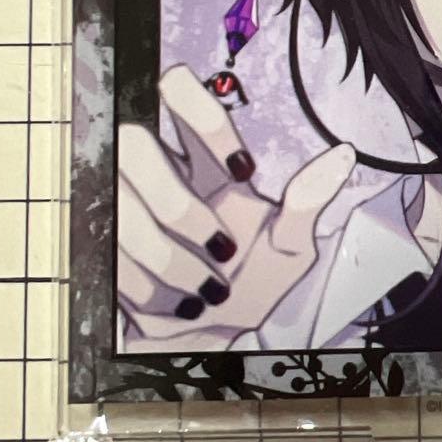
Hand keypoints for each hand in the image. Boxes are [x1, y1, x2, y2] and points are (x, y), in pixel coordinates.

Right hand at [117, 64, 354, 350]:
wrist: (211, 340)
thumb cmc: (251, 285)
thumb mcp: (290, 250)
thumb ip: (308, 202)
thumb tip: (344, 155)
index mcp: (205, 163)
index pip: (183, 101)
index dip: (207, 122)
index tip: (245, 171)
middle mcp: (157, 175)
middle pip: (132, 142)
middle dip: (177, 204)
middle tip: (220, 247)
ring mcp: (119, 208)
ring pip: (117, 203)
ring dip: (169, 258)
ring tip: (207, 291)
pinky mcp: (97, 246)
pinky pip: (104, 251)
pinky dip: (149, 287)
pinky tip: (178, 304)